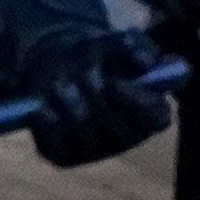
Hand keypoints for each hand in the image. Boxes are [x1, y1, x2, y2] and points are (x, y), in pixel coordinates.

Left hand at [0, 0, 171, 168]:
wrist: (60, 68)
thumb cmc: (100, 57)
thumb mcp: (117, 44)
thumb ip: (137, 47)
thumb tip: (145, 62)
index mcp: (150, 113)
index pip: (157, 117)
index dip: (138, 102)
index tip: (115, 83)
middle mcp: (125, 137)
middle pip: (118, 128)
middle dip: (97, 97)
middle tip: (81, 75)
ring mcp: (94, 151)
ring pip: (84, 129)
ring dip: (71, 98)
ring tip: (61, 79)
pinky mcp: (63, 156)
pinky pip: (53, 138)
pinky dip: (46, 114)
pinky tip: (42, 100)